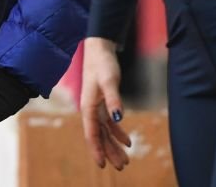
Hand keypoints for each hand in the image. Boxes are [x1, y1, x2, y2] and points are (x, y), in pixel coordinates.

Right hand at [80, 37, 130, 170]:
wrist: (99, 49)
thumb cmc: (102, 63)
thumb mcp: (109, 80)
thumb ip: (114, 99)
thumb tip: (119, 118)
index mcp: (88, 106)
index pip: (92, 133)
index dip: (97, 149)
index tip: (102, 165)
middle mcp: (90, 109)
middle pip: (99, 136)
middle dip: (109, 152)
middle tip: (122, 166)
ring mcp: (96, 106)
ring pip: (104, 132)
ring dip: (113, 145)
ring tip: (125, 160)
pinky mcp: (103, 102)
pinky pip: (109, 123)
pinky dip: (117, 132)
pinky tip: (127, 142)